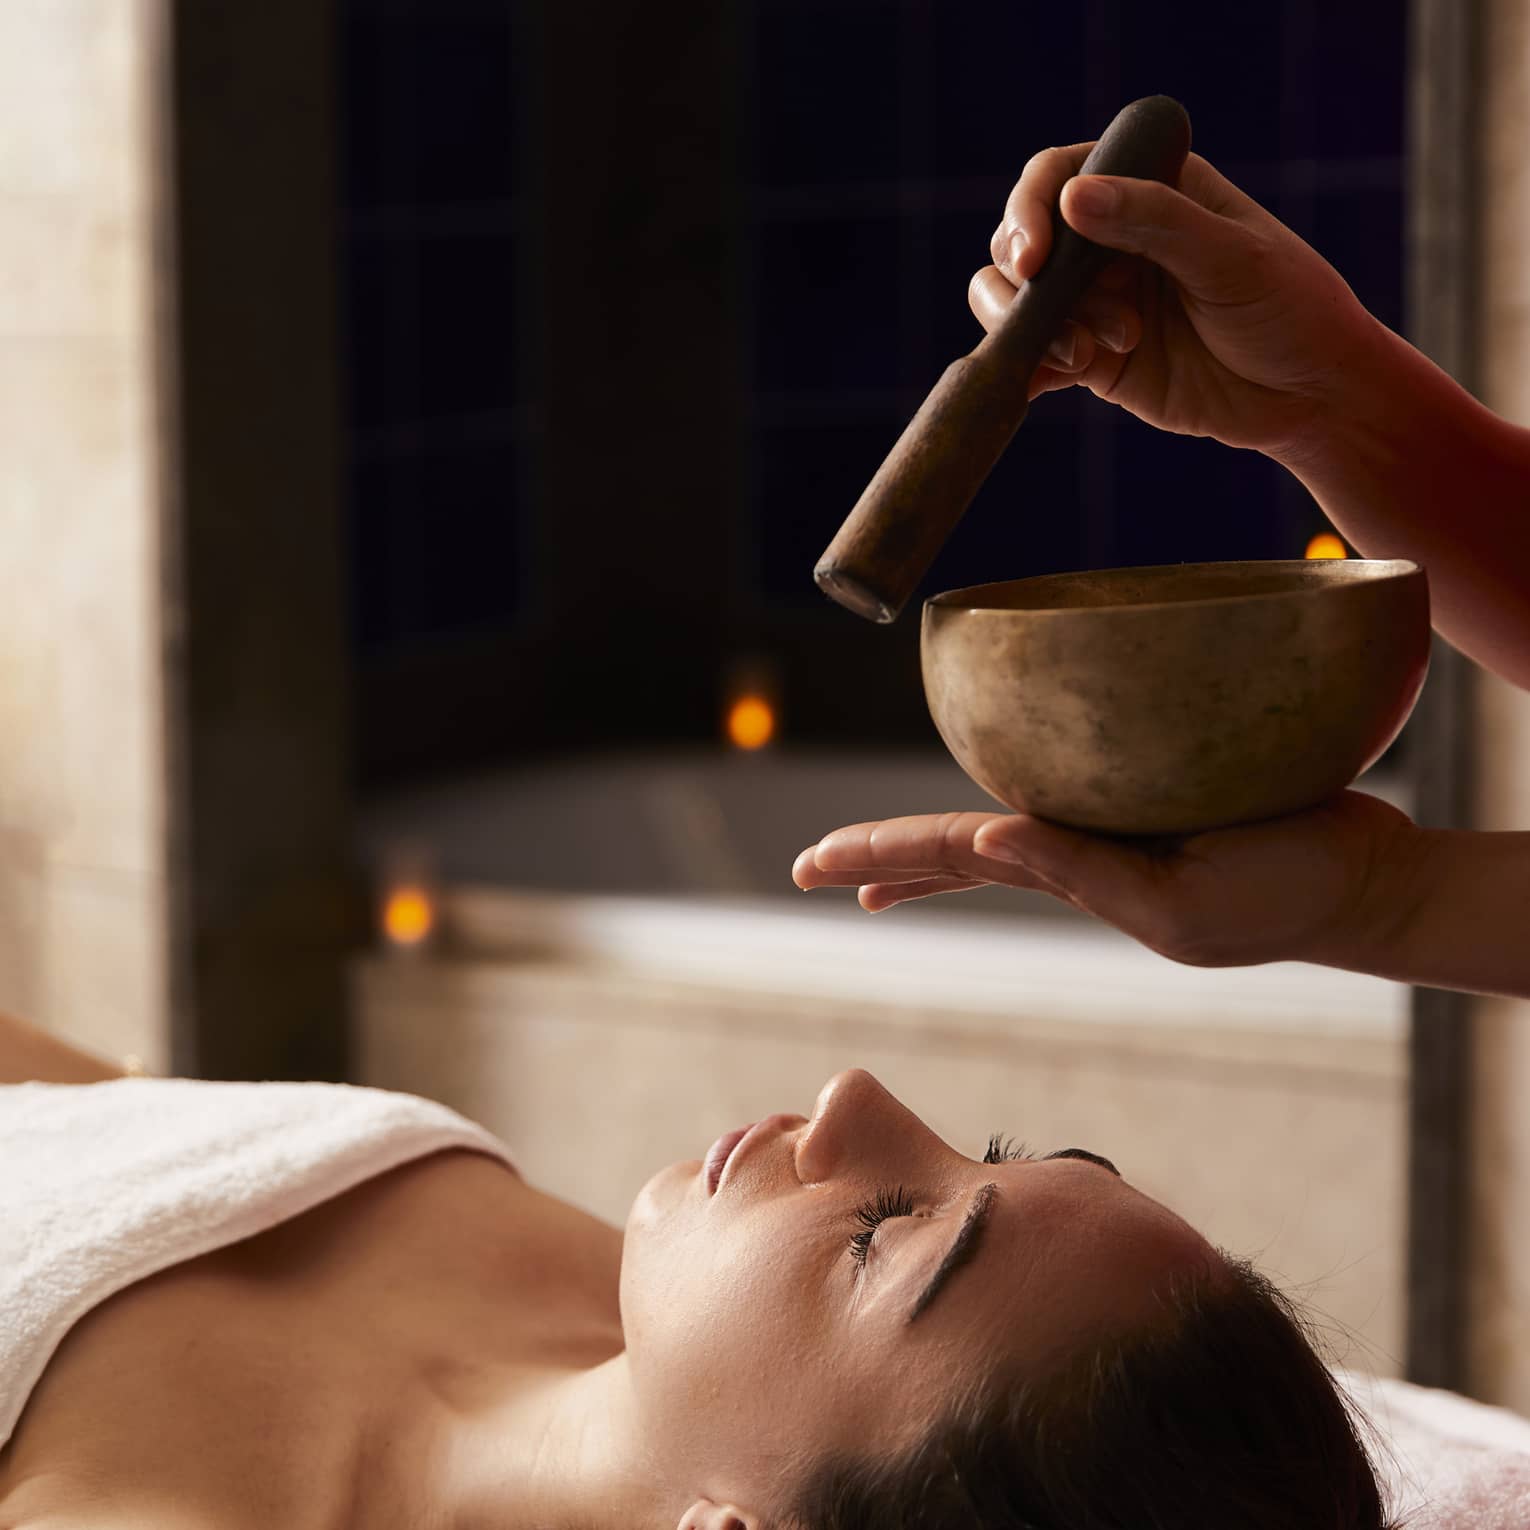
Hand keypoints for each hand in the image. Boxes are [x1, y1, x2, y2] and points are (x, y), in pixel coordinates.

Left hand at [792, 790, 1422, 969]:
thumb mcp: (1180, 906)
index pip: (950, 855)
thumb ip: (1088, 874)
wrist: (1359, 884)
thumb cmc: (1282, 896)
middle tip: (803, 868)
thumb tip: (991, 832)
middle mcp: (1075, 855)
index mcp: (1072, 877)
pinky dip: (1005, 811)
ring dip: (925, 849)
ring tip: (866, 867)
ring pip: (991, 834)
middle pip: (951, 849)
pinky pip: (1056, 800)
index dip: (878, 853)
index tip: (809, 867)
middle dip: (876, 856)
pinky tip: (986, 817)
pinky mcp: (1148, 799)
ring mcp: (1108, 832)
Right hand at [980, 147, 1379, 457]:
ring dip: (1031, 326)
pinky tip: (1038, 384)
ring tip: (1085, 354)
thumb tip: (1074, 197)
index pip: (1060, 175)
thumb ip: (1156, 223)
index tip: (1035, 256)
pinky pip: (1034, 360)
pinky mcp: (1092, 362)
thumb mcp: (1232, 258)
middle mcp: (1112, 242)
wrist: (1309, 396)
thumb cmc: (1290, 309)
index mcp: (1150, 189)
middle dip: (1021, 277)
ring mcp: (1096, 303)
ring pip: (1014, 300)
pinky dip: (1024, 370)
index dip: (1031, 208)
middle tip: (1047, 308)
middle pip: (1020, 239)